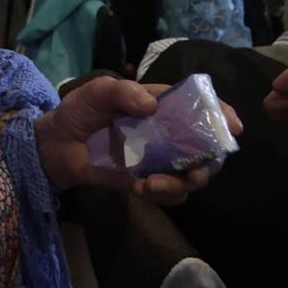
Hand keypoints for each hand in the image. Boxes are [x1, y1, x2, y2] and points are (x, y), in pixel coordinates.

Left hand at [34, 77, 233, 204]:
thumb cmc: (79, 112)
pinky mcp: (146, 181)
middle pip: (206, 149)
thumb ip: (122, 91)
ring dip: (181, 184)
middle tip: (194, 171)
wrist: (55, 146)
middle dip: (209, 163)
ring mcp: (159, 160)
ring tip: (151, 184)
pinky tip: (140, 188)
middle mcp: (167, 133)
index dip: (221, 115)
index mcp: (162, 105)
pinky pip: (169, 195)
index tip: (232, 127)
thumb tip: (152, 105)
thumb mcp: (97, 92)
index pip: (200, 107)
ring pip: (191, 176)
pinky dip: (162, 196)